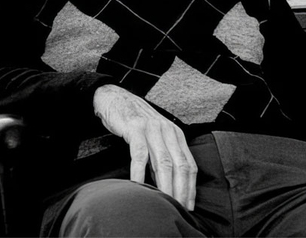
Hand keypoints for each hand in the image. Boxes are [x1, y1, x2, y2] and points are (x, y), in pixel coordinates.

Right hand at [93, 84, 196, 209]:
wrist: (115, 97)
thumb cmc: (135, 121)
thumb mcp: (155, 136)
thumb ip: (163, 155)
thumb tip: (169, 184)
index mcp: (176, 134)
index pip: (189, 165)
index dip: (191, 187)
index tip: (189, 206)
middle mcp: (168, 131)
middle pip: (180, 166)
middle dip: (181, 190)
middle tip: (178, 209)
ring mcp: (152, 129)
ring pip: (163, 162)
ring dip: (165, 185)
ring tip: (164, 202)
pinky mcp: (134, 128)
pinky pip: (139, 154)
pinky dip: (139, 172)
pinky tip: (138, 186)